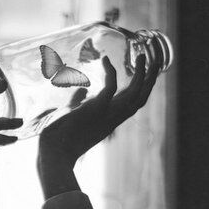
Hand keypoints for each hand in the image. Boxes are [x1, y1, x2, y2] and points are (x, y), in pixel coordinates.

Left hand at [37, 52, 160, 198]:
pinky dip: (110, 72)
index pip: (133, 103)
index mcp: (109, 119)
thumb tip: (81, 90)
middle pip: (141, 98)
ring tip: (141, 55)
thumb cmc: (59, 135)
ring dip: (141, 74)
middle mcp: (112, 118)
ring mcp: (106, 114)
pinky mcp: (96, 109)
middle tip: (155, 60)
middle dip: (151, 79)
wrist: (52, 152)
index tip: (146, 72)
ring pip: (134, 94)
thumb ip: (78, 101)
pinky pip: (110, 88)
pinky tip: (106, 60)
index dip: (143, 88)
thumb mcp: (72, 114)